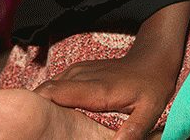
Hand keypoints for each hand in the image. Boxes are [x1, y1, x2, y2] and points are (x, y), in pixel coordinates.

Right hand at [34, 0, 189, 139]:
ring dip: (42, 105)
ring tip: (45, 125)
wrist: (154, 58)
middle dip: (36, 110)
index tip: (35, 127)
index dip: (38, 109)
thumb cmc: (153, 85)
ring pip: (47, 87)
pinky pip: (55, 85)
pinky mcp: (78, 71)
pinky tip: (56, 114)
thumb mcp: (151, 109)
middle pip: (44, 91)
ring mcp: (79, 71)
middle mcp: (82, 76)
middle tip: (36, 131)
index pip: (53, 93)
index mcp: (96, 89)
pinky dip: (50, 99)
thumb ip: (135, 128)